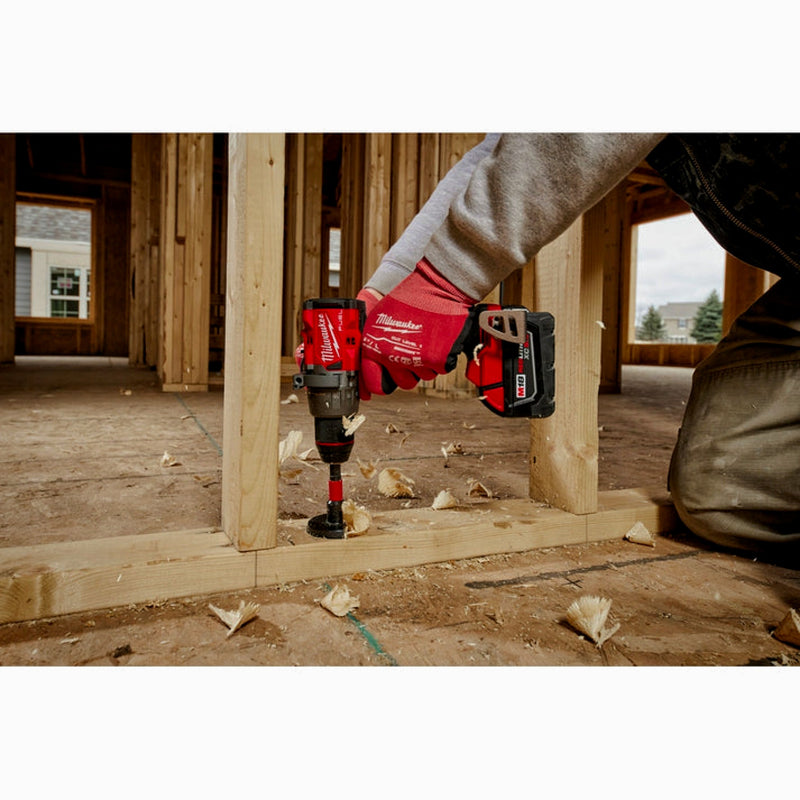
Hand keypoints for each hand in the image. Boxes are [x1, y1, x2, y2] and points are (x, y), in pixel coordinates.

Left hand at [359, 258, 476, 397]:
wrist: (435, 285)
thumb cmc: (407, 298)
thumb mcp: (378, 317)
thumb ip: (370, 342)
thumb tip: (366, 368)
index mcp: (374, 348)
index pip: (373, 383)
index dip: (379, 384)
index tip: (383, 382)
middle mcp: (393, 357)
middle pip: (403, 383)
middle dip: (408, 370)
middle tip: (412, 351)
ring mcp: (417, 360)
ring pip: (423, 376)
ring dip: (426, 362)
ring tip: (426, 339)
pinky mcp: (439, 359)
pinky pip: (441, 368)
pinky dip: (443, 357)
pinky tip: (438, 339)